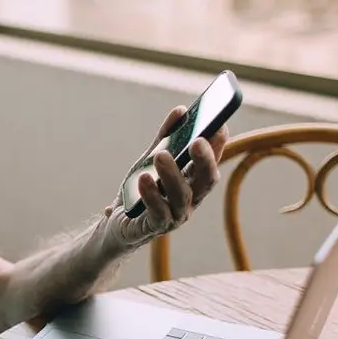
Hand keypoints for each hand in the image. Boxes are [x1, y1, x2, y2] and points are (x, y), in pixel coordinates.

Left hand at [100, 106, 228, 251]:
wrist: (118, 222)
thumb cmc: (141, 188)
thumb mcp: (151, 159)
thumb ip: (166, 137)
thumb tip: (180, 111)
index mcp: (194, 182)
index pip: (211, 162)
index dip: (218, 146)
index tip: (220, 125)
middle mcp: (191, 200)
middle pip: (205, 180)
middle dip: (204, 160)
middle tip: (197, 140)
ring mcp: (175, 216)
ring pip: (181, 196)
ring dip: (172, 175)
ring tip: (161, 155)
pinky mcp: (154, 227)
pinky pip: (157, 212)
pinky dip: (152, 195)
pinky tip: (144, 178)